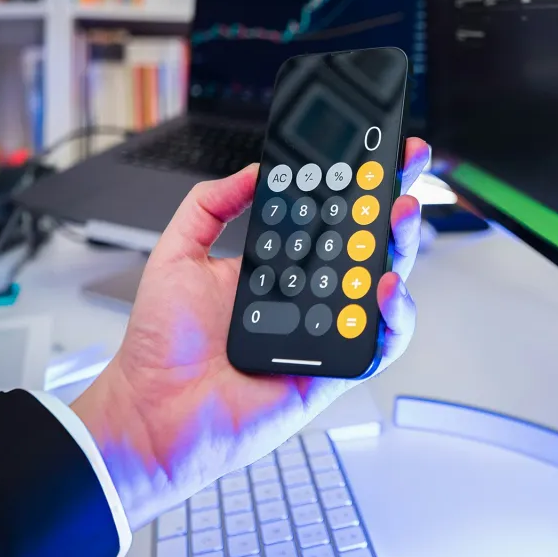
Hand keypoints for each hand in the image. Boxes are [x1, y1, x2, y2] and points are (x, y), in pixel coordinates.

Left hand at [71, 138, 431, 528]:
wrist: (153, 408)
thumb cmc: (163, 345)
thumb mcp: (177, 254)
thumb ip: (210, 205)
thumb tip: (253, 171)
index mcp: (280, 267)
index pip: (330, 218)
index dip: (358, 185)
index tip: (377, 148)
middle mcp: (310, 296)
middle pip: (369, 244)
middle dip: (395, 202)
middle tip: (404, 169)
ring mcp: (327, 331)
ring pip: (386, 285)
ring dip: (402, 247)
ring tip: (401, 216)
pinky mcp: (336, 370)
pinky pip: (381, 343)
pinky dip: (395, 316)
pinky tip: (385, 288)